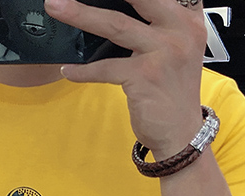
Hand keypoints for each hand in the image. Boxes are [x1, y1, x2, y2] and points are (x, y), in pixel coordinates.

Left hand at [44, 0, 206, 159]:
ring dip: (80, 14)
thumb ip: (158, 26)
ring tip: (55, 7)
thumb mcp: (177, 50)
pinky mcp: (144, 76)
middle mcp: (180, 30)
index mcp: (188, 19)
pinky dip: (83, 70)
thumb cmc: (173, 93)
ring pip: (115, 24)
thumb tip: (115, 10)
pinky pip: (104, 67)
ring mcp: (163, 52)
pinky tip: (69, 71)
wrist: (182, 134)